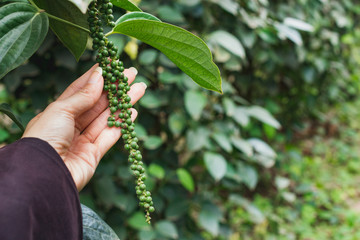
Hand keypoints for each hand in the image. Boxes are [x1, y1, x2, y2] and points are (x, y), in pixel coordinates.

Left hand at [22, 64, 146, 190]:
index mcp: (57, 112)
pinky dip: (122, 124)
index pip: (80, 90)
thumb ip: (83, 96)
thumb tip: (99, 77)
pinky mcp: (93, 155)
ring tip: (139, 89)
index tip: (110, 65)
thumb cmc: (45, 138)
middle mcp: (70, 125)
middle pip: (97, 103)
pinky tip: (132, 112)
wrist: (44, 175)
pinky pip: (110, 136)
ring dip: (124, 103)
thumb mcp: (61, 110)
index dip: (96, 78)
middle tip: (132, 74)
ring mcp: (82, 141)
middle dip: (115, 89)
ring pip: (107, 118)